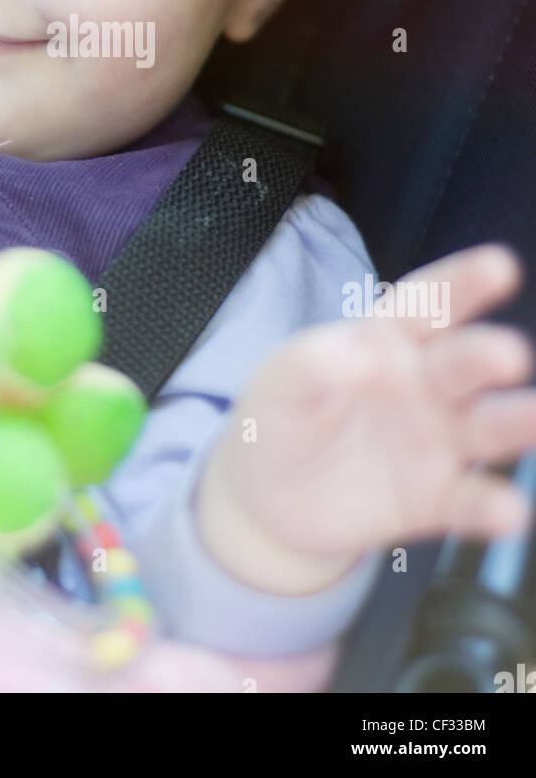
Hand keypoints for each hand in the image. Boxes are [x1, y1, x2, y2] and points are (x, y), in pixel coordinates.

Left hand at [211, 244, 535, 565]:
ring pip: (486, 426)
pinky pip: (470, 501)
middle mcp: (425, 384)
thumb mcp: (281, 380)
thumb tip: (362, 356)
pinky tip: (509, 510)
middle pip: (463, 363)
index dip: (462, 283)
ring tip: (533, 416)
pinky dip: (492, 507)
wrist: (267, 498)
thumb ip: (314, 361)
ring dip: (514, 420)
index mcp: (386, 339)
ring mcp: (436, 441)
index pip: (427, 304)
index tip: (498, 267)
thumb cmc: (282, 416)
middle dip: (487, 355)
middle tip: (508, 354)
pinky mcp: (436, 499)